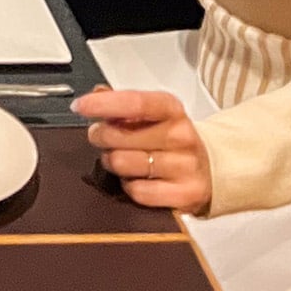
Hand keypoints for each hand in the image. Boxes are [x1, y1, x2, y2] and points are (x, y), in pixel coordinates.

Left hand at [72, 88, 212, 212]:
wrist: (210, 167)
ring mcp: (185, 167)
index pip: (134, 102)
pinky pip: (137, 192)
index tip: (80, 106)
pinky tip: (136, 178)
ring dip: (113, 161)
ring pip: (124, 164)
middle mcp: (181, 136)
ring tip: (121, 158)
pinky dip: (128, 186)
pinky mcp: (186, 195)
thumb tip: (95, 96)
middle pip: (119, 136)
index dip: (102, 104)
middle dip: (101, 137)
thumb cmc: (170, 137)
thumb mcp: (151, 113)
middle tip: (103, 138)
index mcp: (171, 109)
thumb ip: (120, 102)